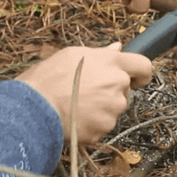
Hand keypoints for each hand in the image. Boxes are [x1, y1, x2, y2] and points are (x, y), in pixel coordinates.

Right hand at [17, 43, 151, 143]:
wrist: (33, 109)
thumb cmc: (47, 79)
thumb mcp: (73, 55)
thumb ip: (101, 53)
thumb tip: (117, 48)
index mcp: (111, 62)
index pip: (143, 66)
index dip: (140, 73)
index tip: (136, 78)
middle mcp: (117, 84)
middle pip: (125, 89)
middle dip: (112, 91)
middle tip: (86, 91)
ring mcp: (113, 108)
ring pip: (114, 108)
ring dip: (102, 108)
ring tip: (77, 104)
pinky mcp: (105, 128)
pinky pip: (104, 125)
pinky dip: (93, 123)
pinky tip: (75, 117)